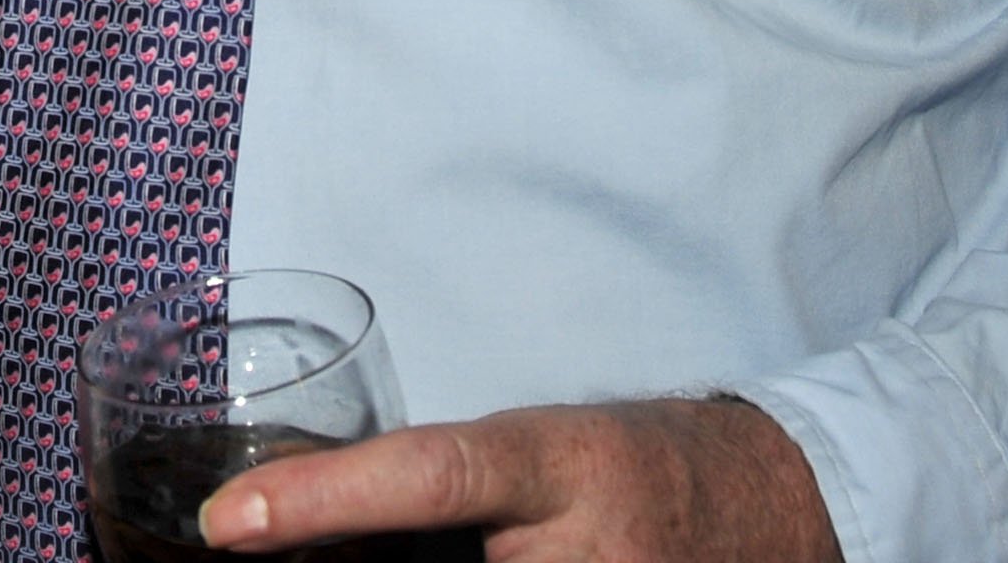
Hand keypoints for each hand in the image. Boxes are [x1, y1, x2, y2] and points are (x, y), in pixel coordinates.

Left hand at [200, 395, 840, 562]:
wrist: (781, 510)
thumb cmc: (635, 470)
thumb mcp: (542, 455)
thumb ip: (441, 494)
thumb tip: (291, 533)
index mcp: (559, 465)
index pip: (429, 475)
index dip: (320, 500)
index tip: (226, 522)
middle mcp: (589, 549)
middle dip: (358, 562)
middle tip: (280, 544)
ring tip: (489, 542)